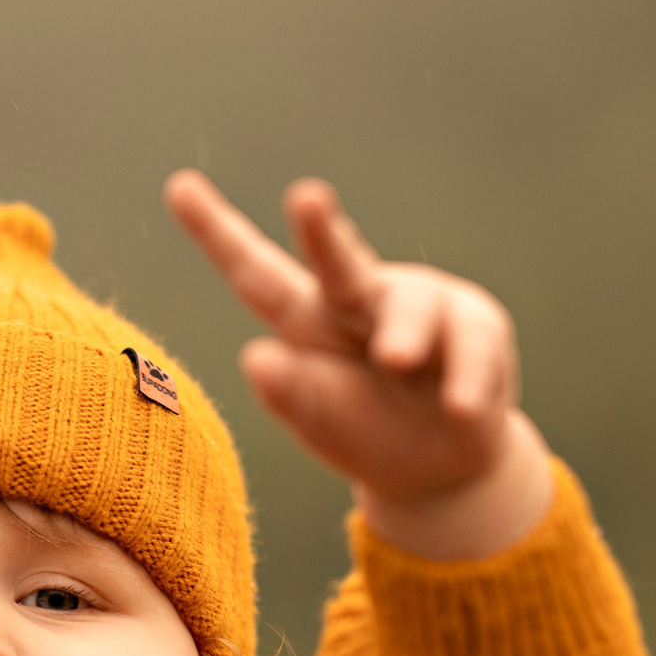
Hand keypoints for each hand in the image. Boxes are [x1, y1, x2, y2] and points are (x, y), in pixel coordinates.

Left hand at [164, 171, 552, 559]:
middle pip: (338, 262)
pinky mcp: (477, 328)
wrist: (439, 468)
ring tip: (396, 360)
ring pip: (411, 305)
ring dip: (404, 332)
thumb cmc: (365, 432)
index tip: (178, 186)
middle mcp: (360, 299)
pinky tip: (461, 410)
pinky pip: (473, 348)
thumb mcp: (320, 422)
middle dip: (321, 230)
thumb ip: (290, 394)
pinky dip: (467, 381)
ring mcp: (423, 308)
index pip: (256, 274)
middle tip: (306, 199)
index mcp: (306, 319)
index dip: (218, 232)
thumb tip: (254, 357)